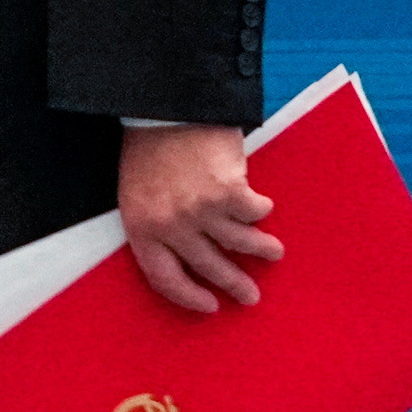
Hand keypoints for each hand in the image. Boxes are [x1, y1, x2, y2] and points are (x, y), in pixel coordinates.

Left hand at [120, 121, 282, 313]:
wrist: (165, 105)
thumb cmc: (149, 147)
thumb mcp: (138, 192)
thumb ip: (158, 224)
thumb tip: (190, 251)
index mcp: (142, 228)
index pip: (165, 279)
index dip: (189, 297)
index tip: (210, 306)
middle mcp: (171, 226)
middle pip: (209, 266)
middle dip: (234, 284)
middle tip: (250, 297)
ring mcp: (201, 210)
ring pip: (239, 243)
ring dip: (261, 250)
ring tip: (274, 254)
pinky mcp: (228, 192)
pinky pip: (253, 212)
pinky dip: (261, 211)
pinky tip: (264, 209)